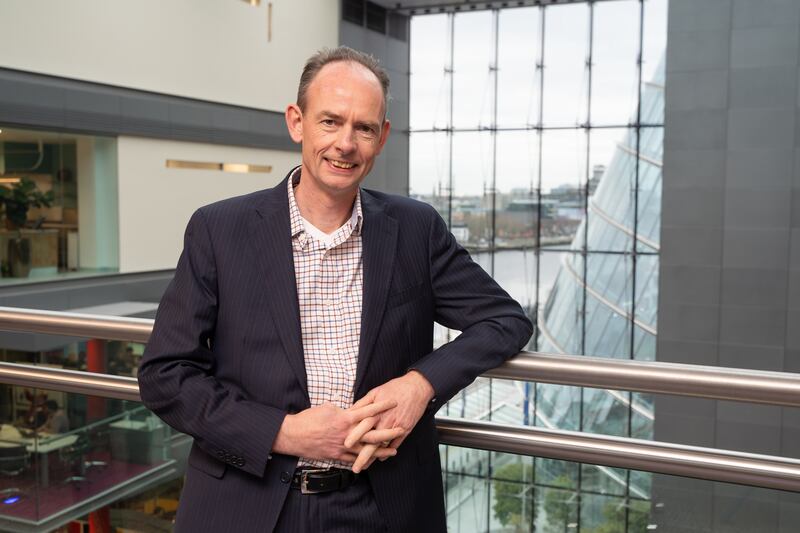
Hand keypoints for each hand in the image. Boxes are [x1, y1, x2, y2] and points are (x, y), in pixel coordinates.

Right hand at [272, 400, 402, 463]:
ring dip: (381, 451)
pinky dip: (364, 460)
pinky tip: (372, 461)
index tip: (394, 402)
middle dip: (388, 432)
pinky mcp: (336, 456)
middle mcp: (346, 434)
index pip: (368, 410)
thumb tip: (352, 411)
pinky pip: (353, 460)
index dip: (382, 406)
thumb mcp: (327, 408)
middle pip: (372, 434)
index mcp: (344, 418)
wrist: (293, 435)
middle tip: (401, 429)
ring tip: (393, 451)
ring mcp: (342, 447)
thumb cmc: (308, 419)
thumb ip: (343, 410)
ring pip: (366, 450)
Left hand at [345, 371, 434, 470]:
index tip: (345, 445)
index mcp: (376, 411)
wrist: (416, 388)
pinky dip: (387, 452)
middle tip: (355, 467)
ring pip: (383, 446)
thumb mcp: (375, 392)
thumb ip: (362, 403)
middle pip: (372, 441)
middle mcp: (385, 421)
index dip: (354, 436)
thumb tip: (349, 411)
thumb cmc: (395, 388)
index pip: (362, 426)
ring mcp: (396, 427)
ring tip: (364, 467)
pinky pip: (396, 444)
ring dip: (374, 458)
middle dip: (363, 456)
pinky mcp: (405, 430)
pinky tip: (380, 459)